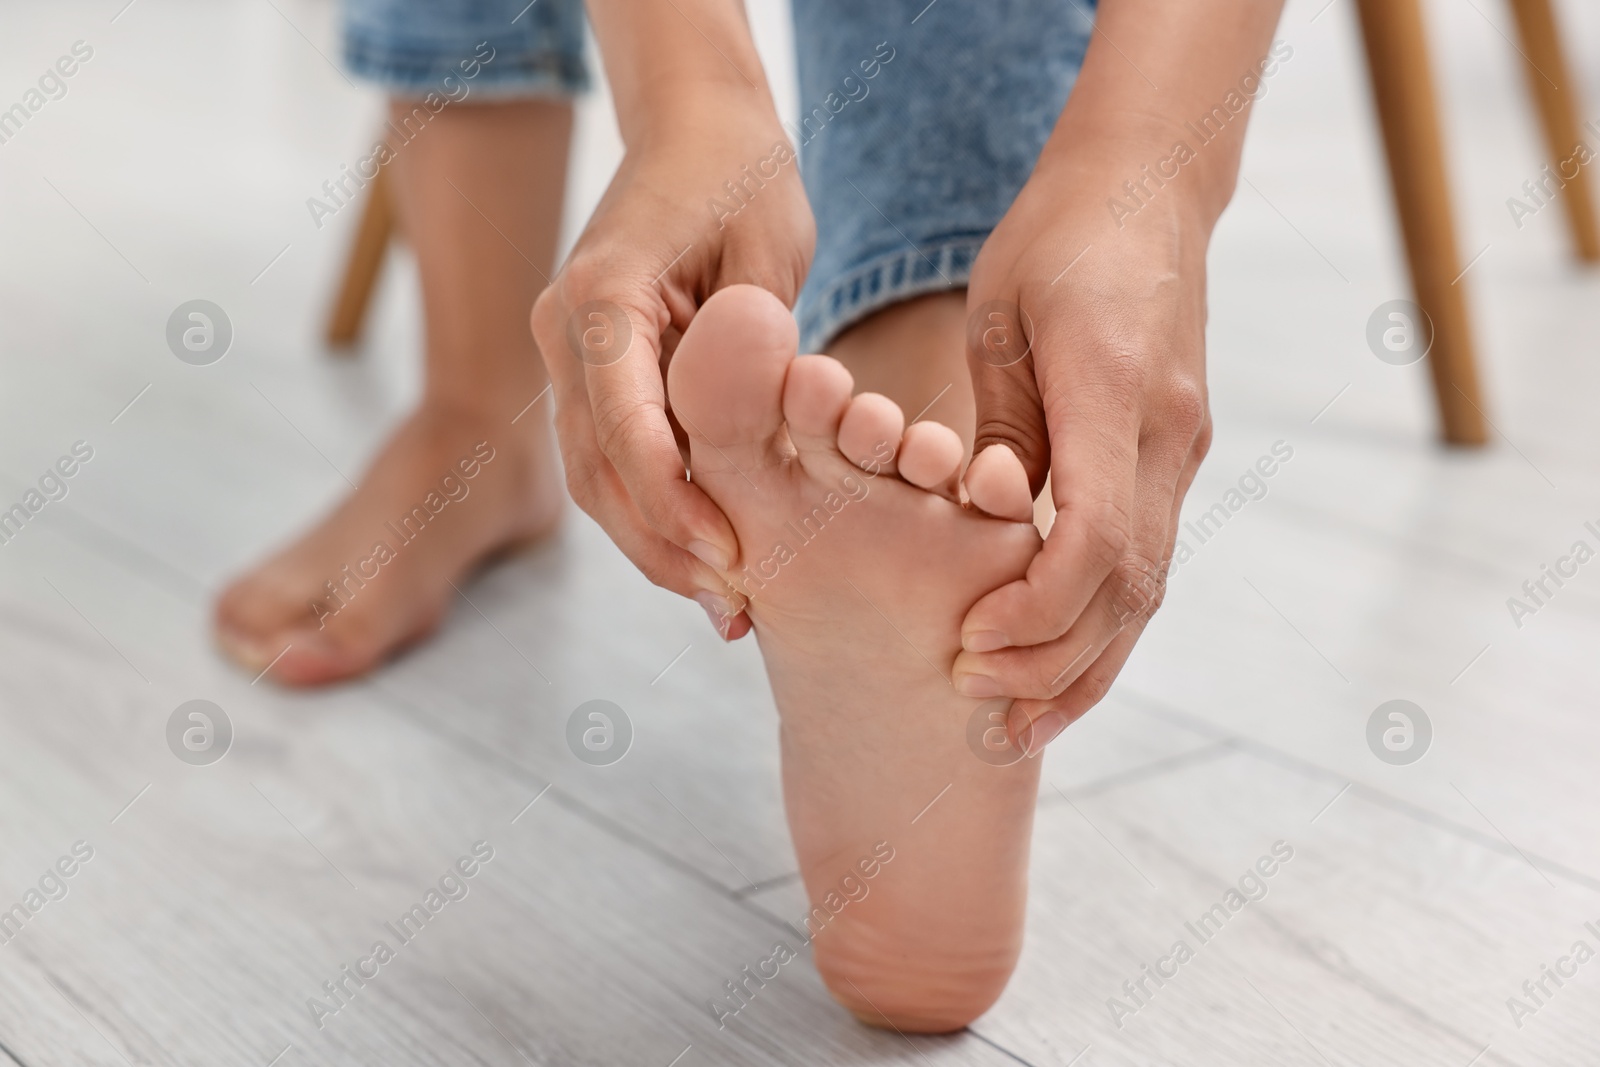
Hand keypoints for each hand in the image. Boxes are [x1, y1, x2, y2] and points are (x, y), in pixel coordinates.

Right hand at [530, 99, 814, 638]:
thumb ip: (755, 348)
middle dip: (662, 545)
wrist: (696, 129)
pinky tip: (706, 556)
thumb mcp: (768, 252)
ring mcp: (566, 353)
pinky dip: (654, 510)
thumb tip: (751, 443)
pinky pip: (612, 455)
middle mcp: (563, 328)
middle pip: (596, 466)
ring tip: (723, 605)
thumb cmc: (743, 176)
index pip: (622, 421)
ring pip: (594, 475)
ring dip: (654, 544)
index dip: (672, 499)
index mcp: (600, 293)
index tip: (729, 553)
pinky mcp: (591, 372)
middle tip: (734, 609)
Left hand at [951, 147, 1214, 749]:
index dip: (1034, 610)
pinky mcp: (1174, 456)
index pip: (1096, 540)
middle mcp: (1165, 434)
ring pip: (1148, 591)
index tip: (968, 644)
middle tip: (975, 706)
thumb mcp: (1001, 316)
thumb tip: (990, 520)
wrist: (1149, 187)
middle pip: (1130, 590)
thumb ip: (1004, 425)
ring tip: (1017, 724)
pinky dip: (1102, 624)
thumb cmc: (1056, 238)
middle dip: (1054, 663)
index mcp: (1115, 393)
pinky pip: (1145, 561)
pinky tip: (1056, 664)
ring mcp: (1181, 449)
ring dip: (1084, 665)